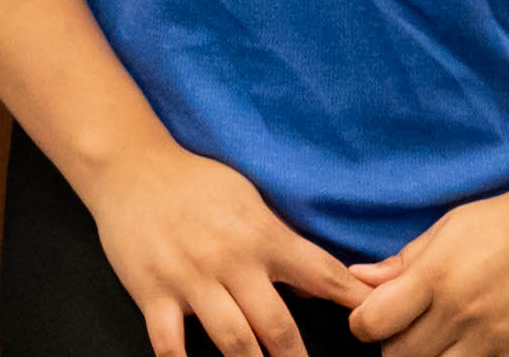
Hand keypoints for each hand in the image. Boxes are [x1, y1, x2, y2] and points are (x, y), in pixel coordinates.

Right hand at [75, 136, 366, 356]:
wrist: (134, 168)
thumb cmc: (197, 182)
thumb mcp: (251, 200)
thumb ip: (283, 243)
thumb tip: (315, 287)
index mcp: (263, 235)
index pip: (321, 273)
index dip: (352, 300)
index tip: (375, 320)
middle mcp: (232, 261)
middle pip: (278, 326)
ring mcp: (191, 280)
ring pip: (233, 342)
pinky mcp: (153, 293)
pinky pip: (170, 345)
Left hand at [343, 187, 508, 356]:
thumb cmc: (498, 223)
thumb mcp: (445, 229)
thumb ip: (400, 262)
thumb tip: (356, 280)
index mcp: (436, 275)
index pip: (372, 323)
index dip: (363, 323)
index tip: (372, 317)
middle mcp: (461, 311)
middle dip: (393, 345)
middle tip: (408, 327)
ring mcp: (491, 338)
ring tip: (438, 338)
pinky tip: (468, 343)